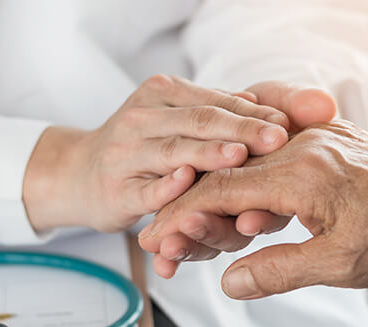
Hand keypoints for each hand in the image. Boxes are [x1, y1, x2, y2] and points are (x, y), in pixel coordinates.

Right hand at [23, 74, 289, 231]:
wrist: (80, 173)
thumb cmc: (138, 147)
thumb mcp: (171, 118)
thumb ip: (212, 109)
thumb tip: (256, 103)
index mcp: (160, 94)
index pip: (214, 102)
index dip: (252, 113)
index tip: (287, 123)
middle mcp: (141, 118)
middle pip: (197, 122)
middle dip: (241, 130)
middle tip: (279, 137)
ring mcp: (125, 154)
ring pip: (173, 151)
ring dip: (207, 154)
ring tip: (240, 155)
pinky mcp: (116, 190)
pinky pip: (145, 189)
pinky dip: (166, 186)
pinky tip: (186, 181)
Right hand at [139, 120, 367, 298]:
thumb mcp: (342, 263)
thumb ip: (280, 270)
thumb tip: (230, 283)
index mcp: (303, 173)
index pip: (220, 191)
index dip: (182, 216)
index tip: (157, 239)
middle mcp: (299, 148)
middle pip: (221, 177)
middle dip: (184, 210)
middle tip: (161, 239)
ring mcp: (306, 144)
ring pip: (237, 172)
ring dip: (208, 205)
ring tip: (189, 235)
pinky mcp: (311, 150)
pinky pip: (260, 169)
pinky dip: (237, 194)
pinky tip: (228, 216)